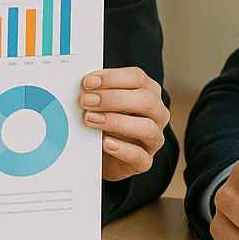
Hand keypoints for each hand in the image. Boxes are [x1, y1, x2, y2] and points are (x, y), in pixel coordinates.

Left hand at [79, 67, 168, 181]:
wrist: (104, 155)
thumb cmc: (106, 122)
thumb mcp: (103, 104)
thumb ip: (98, 92)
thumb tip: (82, 86)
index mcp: (149, 92)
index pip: (138, 78)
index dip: (112, 78)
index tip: (88, 82)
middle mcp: (157, 113)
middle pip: (145, 100)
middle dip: (112, 99)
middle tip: (86, 101)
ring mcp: (154, 138)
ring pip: (147, 128)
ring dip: (116, 122)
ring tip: (90, 120)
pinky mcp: (145, 161)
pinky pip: (140, 156)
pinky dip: (122, 149)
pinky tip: (105, 143)